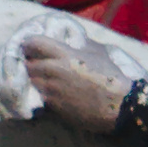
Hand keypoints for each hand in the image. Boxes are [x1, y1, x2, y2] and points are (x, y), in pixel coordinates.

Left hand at [17, 30, 147, 131]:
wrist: (119, 105)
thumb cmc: (111, 75)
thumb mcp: (98, 52)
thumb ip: (81, 44)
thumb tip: (73, 39)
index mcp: (63, 54)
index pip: (32, 43)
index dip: (29, 43)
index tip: (30, 46)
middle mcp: (53, 70)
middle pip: (28, 64)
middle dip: (30, 62)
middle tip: (36, 62)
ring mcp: (52, 90)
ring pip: (32, 82)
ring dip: (35, 79)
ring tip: (44, 78)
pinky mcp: (54, 107)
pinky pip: (41, 96)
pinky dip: (43, 93)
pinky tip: (53, 92)